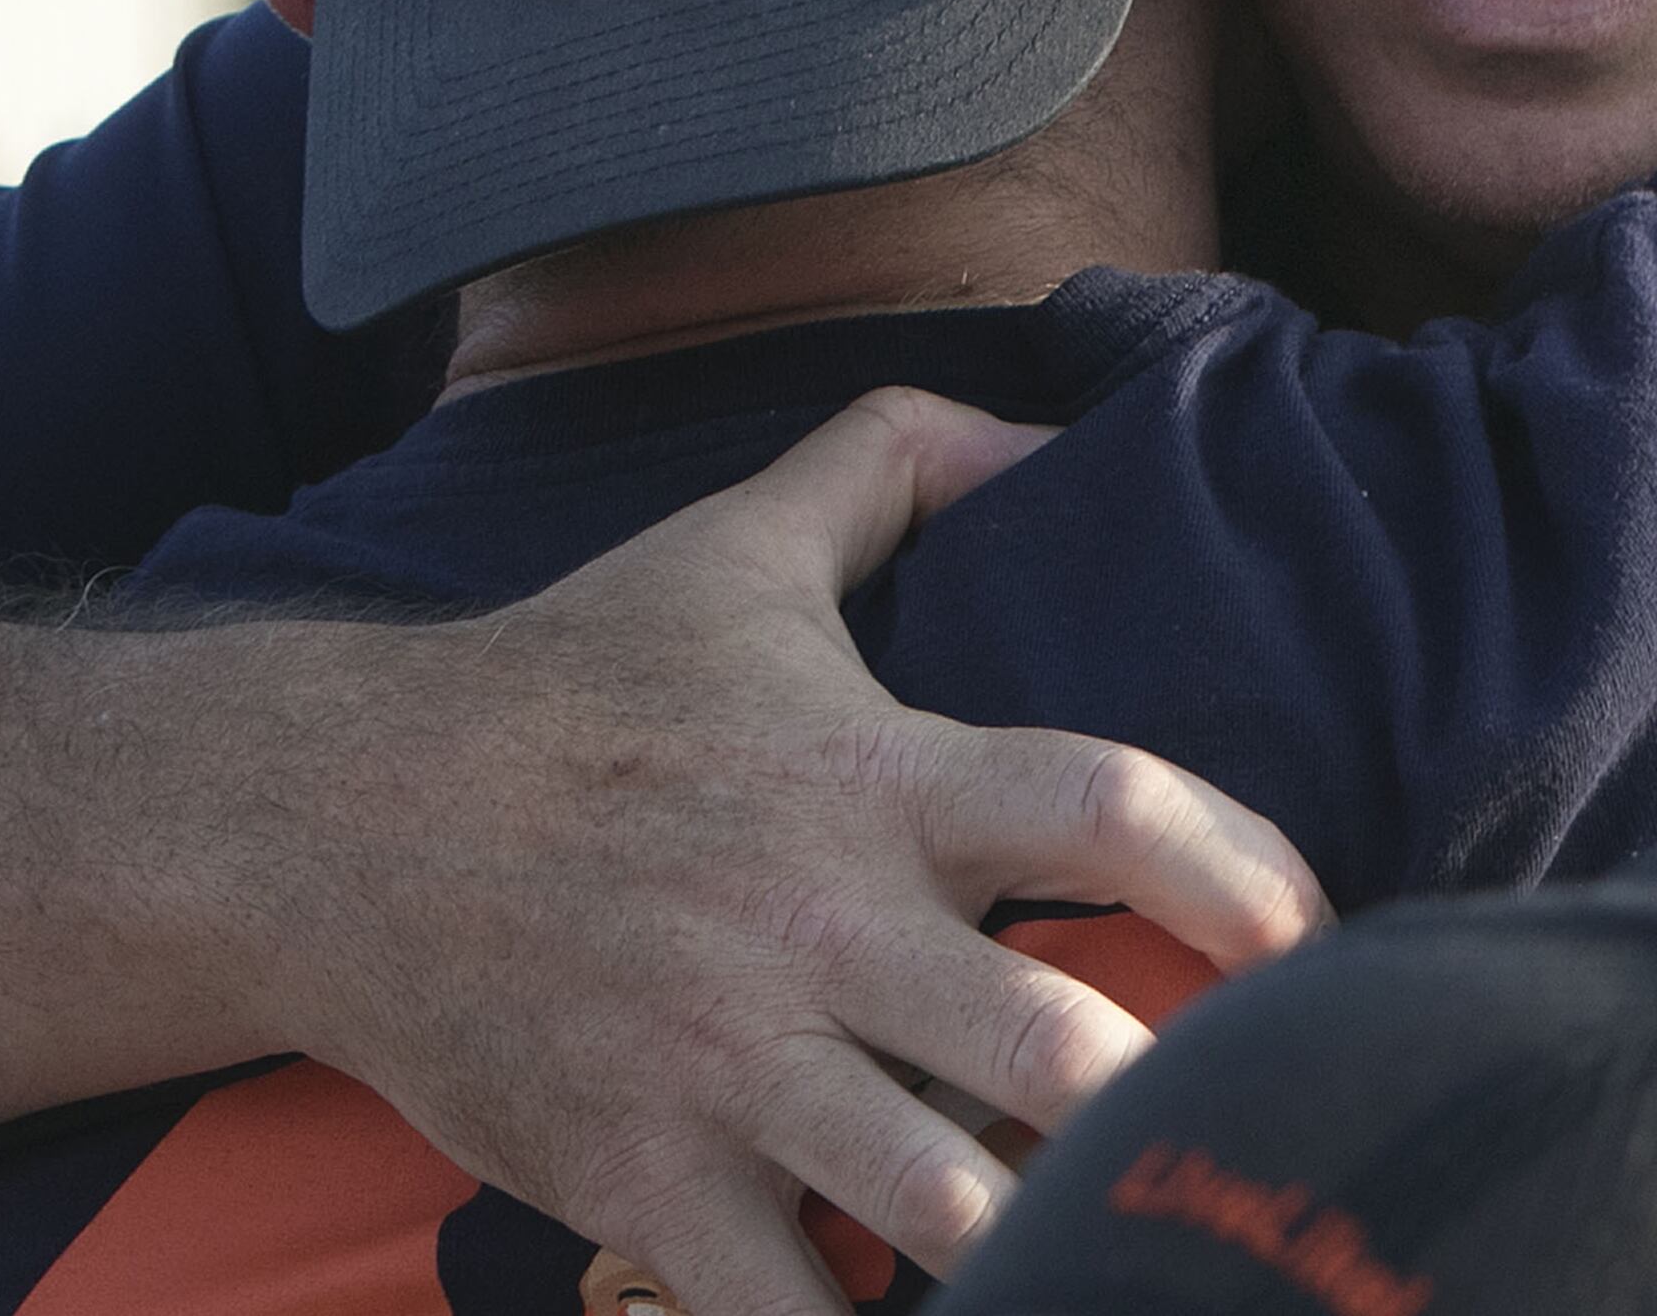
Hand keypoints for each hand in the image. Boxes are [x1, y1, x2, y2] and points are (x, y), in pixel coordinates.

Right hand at [226, 388, 1325, 1315]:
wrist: (332, 819)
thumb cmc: (568, 680)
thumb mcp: (734, 541)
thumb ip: (896, 458)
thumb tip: (1047, 429)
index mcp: (872, 772)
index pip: (1108, 806)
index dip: (1246, 875)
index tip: (1324, 939)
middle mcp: (816, 921)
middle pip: (1059, 1051)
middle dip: (1168, 1121)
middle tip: (1247, 1154)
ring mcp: (725, 1064)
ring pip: (948, 1207)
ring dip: (1048, 1251)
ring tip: (1125, 1260)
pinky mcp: (637, 1180)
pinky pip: (790, 1311)